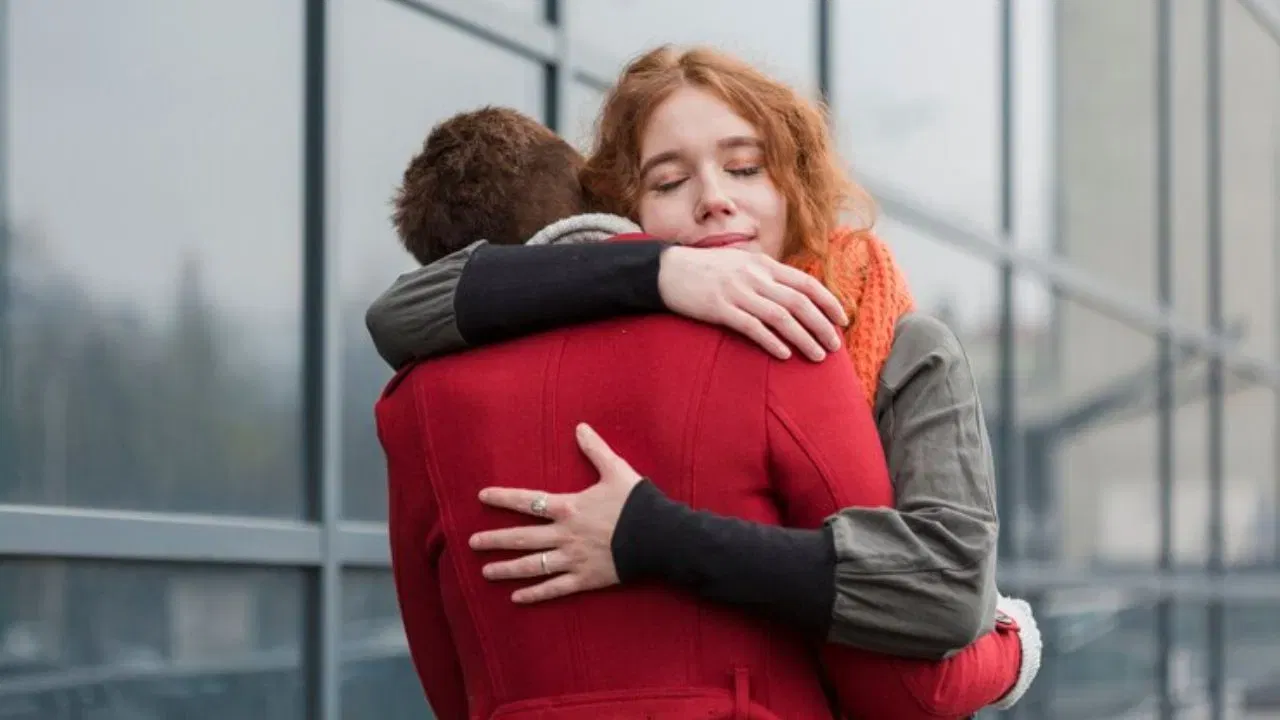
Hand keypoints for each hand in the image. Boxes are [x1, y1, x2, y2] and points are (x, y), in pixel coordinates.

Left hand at [469, 423, 642, 602]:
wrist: (659, 536)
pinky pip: (554, 588)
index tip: (481, 497)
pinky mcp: (585, 579)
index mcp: (568, 507)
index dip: (503, 498)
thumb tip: (580, 427)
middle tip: (472, 543)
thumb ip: (595, 450)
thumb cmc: (637, 502)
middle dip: (495, 540)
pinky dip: (535, 594)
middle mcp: (564, 534)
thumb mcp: (616, 470)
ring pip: (532, 565)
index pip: (528, 501)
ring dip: (507, 569)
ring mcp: (572, 559)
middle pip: (522, 537)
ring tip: (486, 571)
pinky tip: (516, 598)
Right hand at [657, 245, 847, 360]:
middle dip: (821, 325)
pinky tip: (784, 355)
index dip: (828, 302)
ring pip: (781, 316)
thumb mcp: (741, 264)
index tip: (842, 320)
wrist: (667, 270)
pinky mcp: (719, 308)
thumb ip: (766, 276)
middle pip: (799, 302)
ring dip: (803, 338)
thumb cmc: (707, 270)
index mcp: (763, 264)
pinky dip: (771, 341)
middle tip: (834, 346)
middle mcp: (754, 276)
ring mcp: (737, 292)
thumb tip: (793, 294)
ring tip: (817, 356)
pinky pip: (752, 327)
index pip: (806, 283)